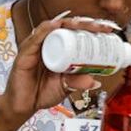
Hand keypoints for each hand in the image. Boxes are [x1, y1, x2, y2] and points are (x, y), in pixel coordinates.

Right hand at [0, 8, 123, 130]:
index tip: (107, 31)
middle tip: (100, 27)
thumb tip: (95, 81)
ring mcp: (35, 48)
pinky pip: (34, 38)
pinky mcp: (25, 54)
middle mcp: (46, 45)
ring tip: (82, 24)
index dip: (90, 29)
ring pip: (52, 28)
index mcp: (57, 50)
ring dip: (68, 23)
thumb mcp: (66, 87)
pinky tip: (55, 25)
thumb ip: (78, 82)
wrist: (23, 107)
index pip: (74, 33)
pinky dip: (45, 30)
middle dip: (84, 23)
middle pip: (65, 27)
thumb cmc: (41, 93)